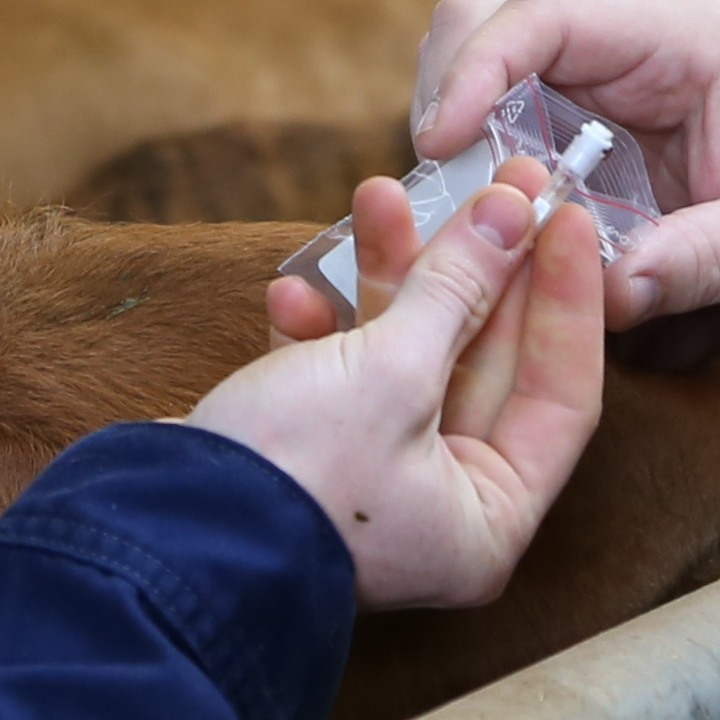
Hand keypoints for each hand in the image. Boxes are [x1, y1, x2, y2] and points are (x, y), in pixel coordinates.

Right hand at [188, 160, 603, 608]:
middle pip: (483, 364)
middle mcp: (441, 507)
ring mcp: (372, 482)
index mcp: (489, 517)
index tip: (564, 215)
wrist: (153, 536)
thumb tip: (511, 212)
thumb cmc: (294, 478)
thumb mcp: (390, 371)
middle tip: (489, 184)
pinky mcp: (310, 458)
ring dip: (390, 278)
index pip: (562, 392)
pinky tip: (294, 292)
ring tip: (376, 197)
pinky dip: (322, 330)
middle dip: (472, 268)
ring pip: (407, 357)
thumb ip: (456, 287)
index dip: (566, 298)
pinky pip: (338, 377)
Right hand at [410, 0, 719, 343]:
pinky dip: (475, 165)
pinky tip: (492, 223)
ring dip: (455, 133)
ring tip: (467, 214)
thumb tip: (608, 293)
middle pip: (486, 18)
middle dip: (445, 90)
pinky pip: (498, 121)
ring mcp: (594, 75)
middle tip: (442, 186)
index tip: (440, 140)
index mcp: (676, 36)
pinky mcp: (577, 120)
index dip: (477, 68)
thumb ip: (705, 261)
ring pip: (478, 64)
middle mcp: (623, 40)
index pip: (546, 17)